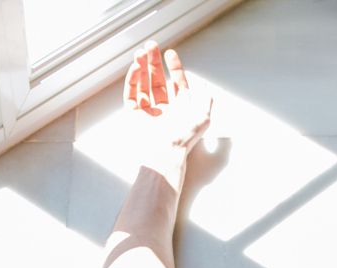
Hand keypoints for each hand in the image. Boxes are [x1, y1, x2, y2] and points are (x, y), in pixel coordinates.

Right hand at [123, 42, 212, 157]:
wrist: (166, 152)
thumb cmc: (184, 138)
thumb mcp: (203, 117)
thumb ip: (205, 99)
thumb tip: (204, 86)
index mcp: (180, 109)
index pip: (176, 82)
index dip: (174, 67)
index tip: (170, 53)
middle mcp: (164, 109)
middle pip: (157, 80)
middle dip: (154, 63)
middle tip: (150, 46)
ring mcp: (148, 112)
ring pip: (143, 85)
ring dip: (141, 68)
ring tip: (140, 53)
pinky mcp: (134, 115)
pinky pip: (131, 94)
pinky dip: (132, 80)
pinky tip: (135, 68)